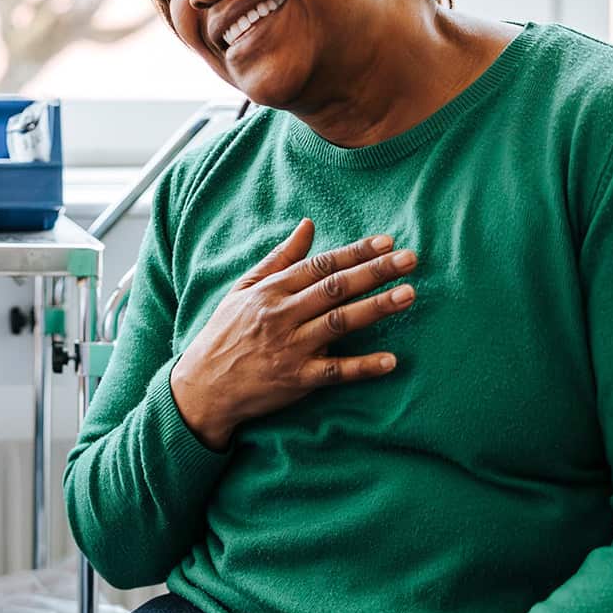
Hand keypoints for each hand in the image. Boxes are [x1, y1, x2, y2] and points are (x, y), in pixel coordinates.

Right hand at [171, 218, 418, 449]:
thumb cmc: (225, 333)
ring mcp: (290, 347)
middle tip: (410, 259)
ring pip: (339, 322)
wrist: (202, 386)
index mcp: (271, 290)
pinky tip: (391, 360)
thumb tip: (308, 225)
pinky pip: (335, 372)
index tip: (387, 241)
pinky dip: (363, 367)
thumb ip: (279, 258)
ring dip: (376, 308)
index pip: (320, 265)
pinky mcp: (297, 379)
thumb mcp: (244, 289)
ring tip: (408, 294)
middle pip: (335, 288)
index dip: (356, 252)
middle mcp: (282, 315)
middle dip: (375, 271)